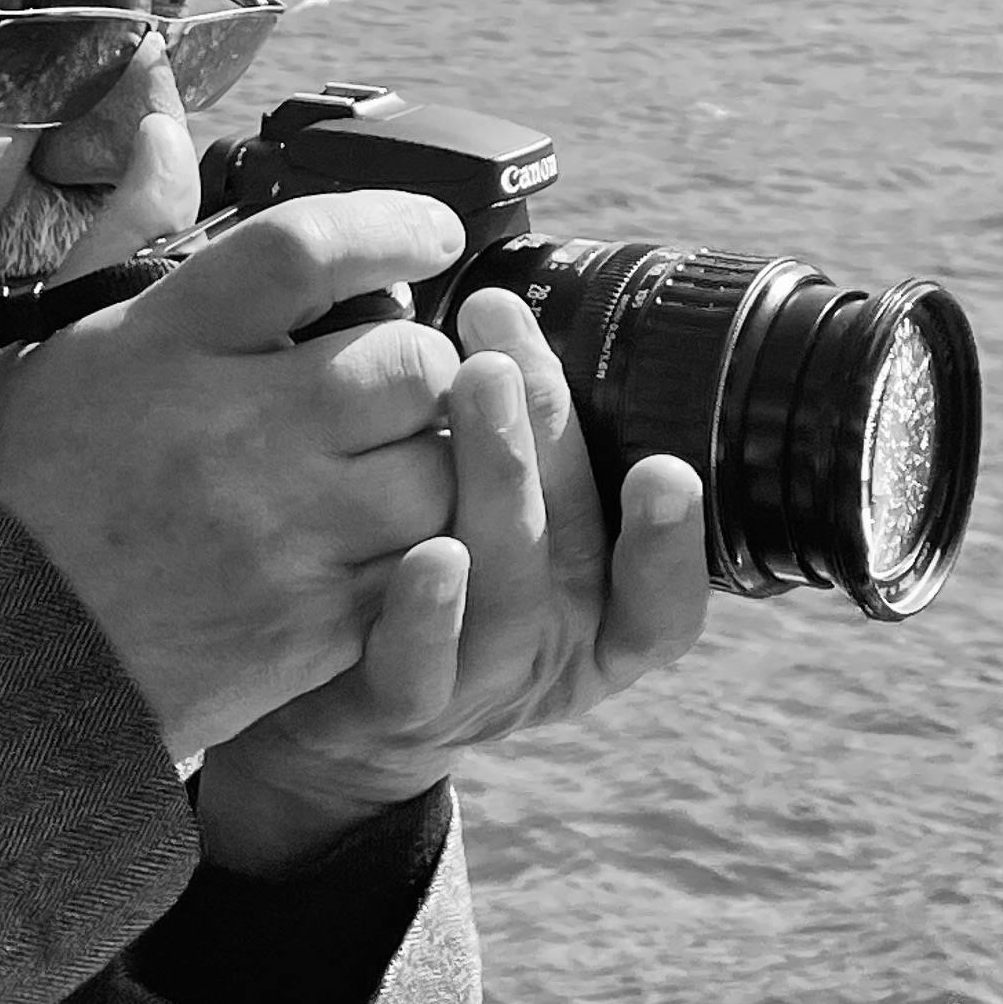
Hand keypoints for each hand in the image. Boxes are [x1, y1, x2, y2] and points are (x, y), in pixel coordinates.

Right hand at [0, 188, 466, 767]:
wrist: (11, 658)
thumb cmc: (38, 484)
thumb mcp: (61, 338)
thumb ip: (130, 230)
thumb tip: (165, 129)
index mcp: (172, 340)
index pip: (310, 246)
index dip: (392, 225)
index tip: (430, 235)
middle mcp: (236, 427)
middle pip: (405, 359)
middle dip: (420, 362)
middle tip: (395, 377)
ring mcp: (281, 530)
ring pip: (435, 467)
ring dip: (430, 459)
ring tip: (388, 462)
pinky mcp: (312, 622)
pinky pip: (422, 566)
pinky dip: (421, 552)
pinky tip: (380, 542)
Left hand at [192, 281, 709, 872]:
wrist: (330, 703)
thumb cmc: (426, 572)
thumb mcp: (503, 521)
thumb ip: (529, 443)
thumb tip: (511, 299)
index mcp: (600, 611)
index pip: (664, 597)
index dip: (672, 540)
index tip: (666, 464)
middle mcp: (555, 649)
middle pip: (576, 550)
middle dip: (553, 435)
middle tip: (511, 345)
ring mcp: (479, 684)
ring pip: (508, 591)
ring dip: (498, 480)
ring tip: (476, 381)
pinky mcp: (398, 704)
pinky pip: (418, 668)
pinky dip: (428, 610)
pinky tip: (425, 549)